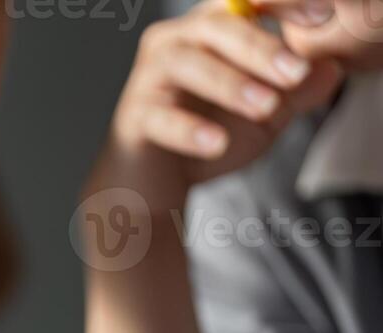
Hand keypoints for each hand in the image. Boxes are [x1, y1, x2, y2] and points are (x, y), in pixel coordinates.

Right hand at [94, 0, 342, 200]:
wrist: (156, 182)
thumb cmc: (208, 134)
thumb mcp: (265, 112)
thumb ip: (296, 91)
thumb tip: (331, 69)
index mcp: (207, 30)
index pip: (245, 1)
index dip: (282, 2)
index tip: (322, 17)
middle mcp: (172, 42)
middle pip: (215, 26)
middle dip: (260, 47)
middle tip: (295, 73)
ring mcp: (148, 79)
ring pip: (187, 64)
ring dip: (230, 83)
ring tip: (265, 107)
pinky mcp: (133, 118)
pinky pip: (160, 116)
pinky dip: (190, 129)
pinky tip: (216, 143)